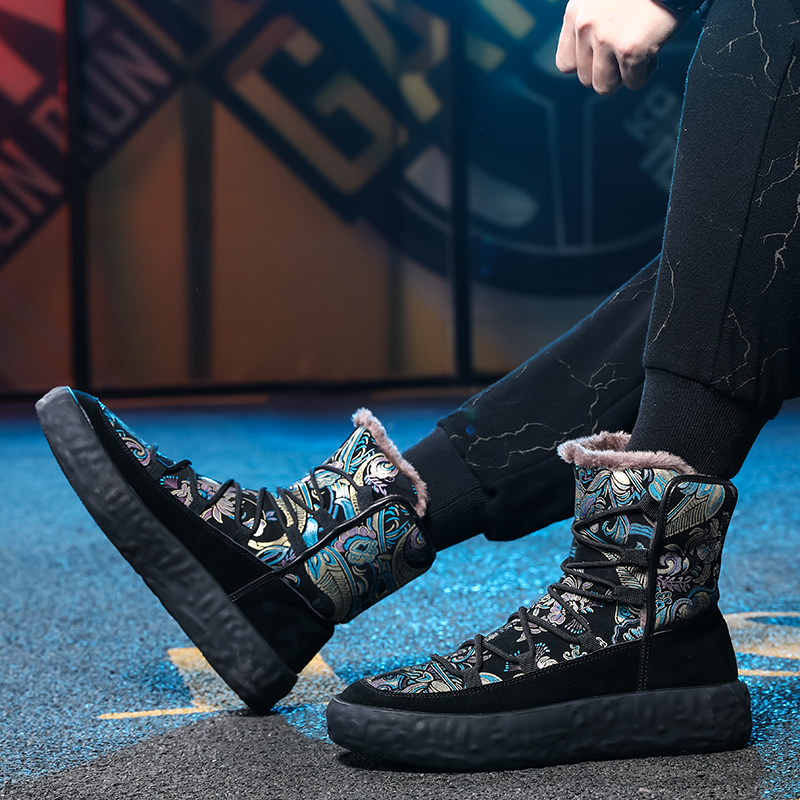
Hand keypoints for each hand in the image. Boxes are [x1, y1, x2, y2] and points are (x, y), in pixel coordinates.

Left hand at [555, 0, 688, 94]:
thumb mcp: (602, 0)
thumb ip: (590, 24)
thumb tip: (589, 61)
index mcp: (575, 13)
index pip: (565, 64)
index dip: (587, 65)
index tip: (603, 57)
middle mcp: (585, 26)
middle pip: (586, 79)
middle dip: (609, 70)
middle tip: (628, 49)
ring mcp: (606, 39)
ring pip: (604, 86)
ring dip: (624, 75)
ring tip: (639, 51)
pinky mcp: (630, 50)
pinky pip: (632, 83)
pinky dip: (646, 71)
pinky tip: (653, 48)